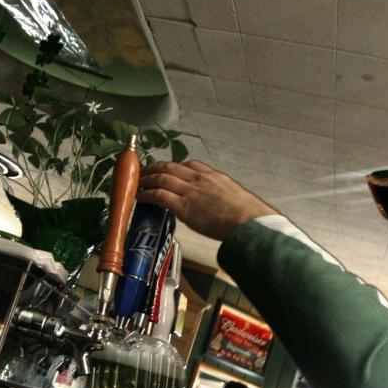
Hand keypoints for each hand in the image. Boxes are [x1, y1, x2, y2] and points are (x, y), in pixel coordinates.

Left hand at [139, 161, 276, 240]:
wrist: (247, 221)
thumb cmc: (248, 215)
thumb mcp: (237, 197)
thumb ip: (224, 197)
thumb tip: (223, 206)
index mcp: (213, 176)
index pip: (190, 165)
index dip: (175, 167)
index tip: (169, 170)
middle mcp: (199, 179)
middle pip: (171, 167)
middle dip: (155, 167)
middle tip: (146, 171)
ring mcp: (190, 191)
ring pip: (161, 178)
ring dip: (147, 179)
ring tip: (138, 183)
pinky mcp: (183, 206)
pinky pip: (159, 195)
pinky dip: (147, 194)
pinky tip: (141, 197)